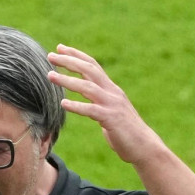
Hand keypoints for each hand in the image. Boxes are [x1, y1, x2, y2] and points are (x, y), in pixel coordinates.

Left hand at [47, 44, 165, 164]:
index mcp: (111, 89)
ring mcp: (112, 104)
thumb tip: (88, 103)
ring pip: (87, 87)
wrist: (144, 146)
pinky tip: (63, 104)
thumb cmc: (125, 132)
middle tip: (51, 55)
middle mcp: (112, 92)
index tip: (60, 48)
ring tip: (50, 76)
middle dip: (69, 61)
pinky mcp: (111, 119)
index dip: (76, 55)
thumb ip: (100, 104)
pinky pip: (91, 110)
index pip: (92, 66)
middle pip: (89, 70)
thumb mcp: (110, 112)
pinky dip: (77, 106)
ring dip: (67, 80)